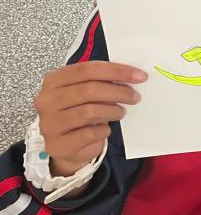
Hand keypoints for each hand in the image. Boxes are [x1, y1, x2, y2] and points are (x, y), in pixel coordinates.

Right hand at [34, 62, 146, 176]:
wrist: (68, 145)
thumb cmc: (80, 113)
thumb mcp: (87, 93)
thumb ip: (101, 81)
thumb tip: (132, 76)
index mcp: (54, 81)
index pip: (87, 69)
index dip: (116, 71)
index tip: (139, 75)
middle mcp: (47, 100)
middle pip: (89, 89)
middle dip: (119, 92)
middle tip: (135, 96)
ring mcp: (49, 123)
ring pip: (89, 111)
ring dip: (113, 111)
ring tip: (120, 112)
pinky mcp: (58, 144)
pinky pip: (89, 133)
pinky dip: (103, 131)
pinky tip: (105, 129)